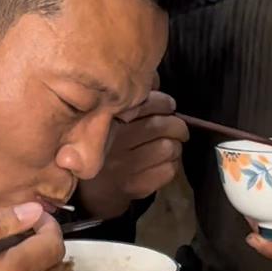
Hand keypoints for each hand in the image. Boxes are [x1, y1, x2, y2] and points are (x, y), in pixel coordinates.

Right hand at [77, 91, 187, 218]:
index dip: (164, 103)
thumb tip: (155, 78)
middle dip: (178, 126)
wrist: (92, 192)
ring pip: (169, 148)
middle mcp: (113, 144)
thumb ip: (132, 98)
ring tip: (170, 145)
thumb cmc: (107, 146)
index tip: (169, 106)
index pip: (145, 105)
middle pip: (161, 126)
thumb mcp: (110, 120)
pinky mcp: (135, 186)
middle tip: (178, 128)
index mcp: (107, 122)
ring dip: (176, 146)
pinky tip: (164, 162)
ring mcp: (123, 167)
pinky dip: (172, 165)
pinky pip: (168, 171)